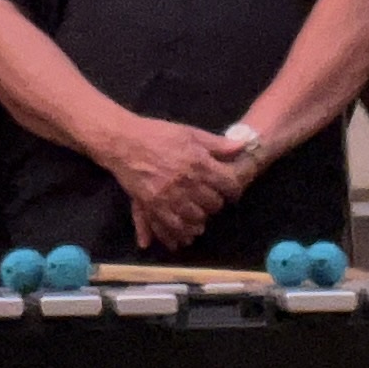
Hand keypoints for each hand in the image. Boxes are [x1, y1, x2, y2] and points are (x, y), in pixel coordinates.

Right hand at [108, 116, 249, 251]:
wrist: (124, 142)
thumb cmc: (158, 134)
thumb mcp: (190, 133)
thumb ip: (217, 144)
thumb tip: (244, 146)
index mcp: (200, 164)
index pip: (228, 186)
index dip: (233, 191)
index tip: (230, 191)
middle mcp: (187, 184)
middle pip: (213, 205)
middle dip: (215, 204)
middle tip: (211, 201)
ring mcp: (170, 198)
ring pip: (195, 220)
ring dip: (199, 220)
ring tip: (198, 217)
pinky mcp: (153, 206)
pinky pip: (171, 227)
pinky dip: (179, 234)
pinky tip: (183, 235)